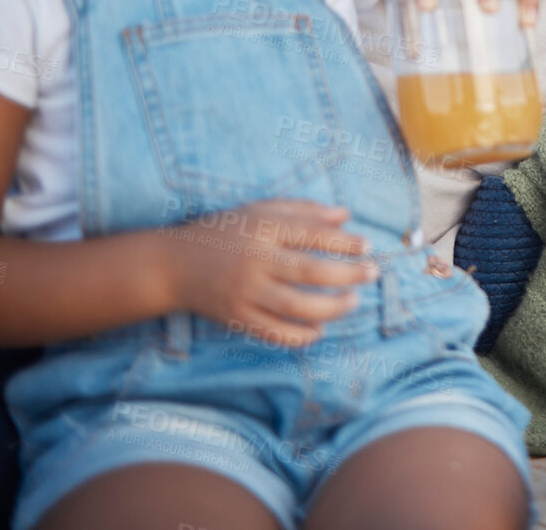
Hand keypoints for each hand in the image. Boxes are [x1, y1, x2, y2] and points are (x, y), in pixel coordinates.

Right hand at [162, 199, 378, 346]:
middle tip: (372, 273)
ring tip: (353, 301)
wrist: (173, 265)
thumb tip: (346, 216)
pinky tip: (319, 328)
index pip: (311, 234)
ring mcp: (244, 293)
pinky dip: (300, 334)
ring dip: (331, 307)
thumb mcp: (260, 211)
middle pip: (309, 271)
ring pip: (295, 306)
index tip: (368, 246)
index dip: (344, 241)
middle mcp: (254, 261)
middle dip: (347, 274)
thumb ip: (303, 212)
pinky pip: (273, 332)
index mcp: (262, 229)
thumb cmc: (224, 232)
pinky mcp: (236, 318)